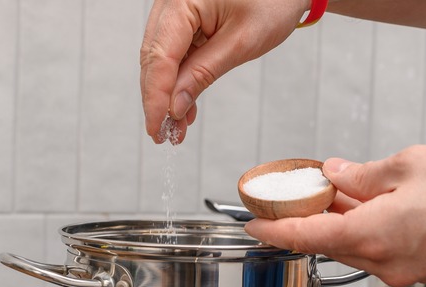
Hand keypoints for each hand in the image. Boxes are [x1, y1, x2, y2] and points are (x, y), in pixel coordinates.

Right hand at [140, 0, 308, 142]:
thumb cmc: (273, 1)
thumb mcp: (241, 42)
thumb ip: (203, 74)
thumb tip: (174, 108)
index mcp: (182, 0)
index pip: (158, 57)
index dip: (155, 98)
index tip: (157, 129)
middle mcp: (171, 1)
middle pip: (152, 59)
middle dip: (158, 100)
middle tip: (164, 135)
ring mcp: (175, 9)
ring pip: (160, 59)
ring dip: (167, 94)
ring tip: (176, 127)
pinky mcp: (183, 19)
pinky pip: (173, 53)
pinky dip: (178, 80)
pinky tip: (184, 105)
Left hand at [244, 143, 425, 286]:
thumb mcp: (407, 165)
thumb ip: (361, 175)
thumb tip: (335, 174)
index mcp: (373, 236)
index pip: (306, 237)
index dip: (273, 230)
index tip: (252, 224)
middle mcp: (383, 262)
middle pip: (328, 241)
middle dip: (309, 218)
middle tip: (298, 192)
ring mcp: (402, 271)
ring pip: (353, 246)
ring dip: (339, 222)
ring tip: (335, 191)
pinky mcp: (418, 270)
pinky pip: (377, 250)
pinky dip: (363, 230)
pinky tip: (366, 205)